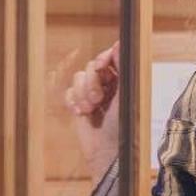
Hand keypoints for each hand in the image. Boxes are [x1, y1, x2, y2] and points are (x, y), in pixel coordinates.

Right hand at [63, 42, 119, 177]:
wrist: (107, 152)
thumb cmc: (123, 126)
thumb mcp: (125, 94)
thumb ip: (123, 68)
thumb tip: (121, 42)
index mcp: (125, 80)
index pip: (111, 57)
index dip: (103, 59)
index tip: (100, 66)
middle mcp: (110, 85)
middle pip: (92, 67)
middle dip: (92, 83)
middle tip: (97, 100)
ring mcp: (93, 94)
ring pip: (79, 78)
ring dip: (82, 94)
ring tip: (90, 110)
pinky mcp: (80, 104)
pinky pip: (69, 92)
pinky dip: (72, 101)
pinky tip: (80, 114)